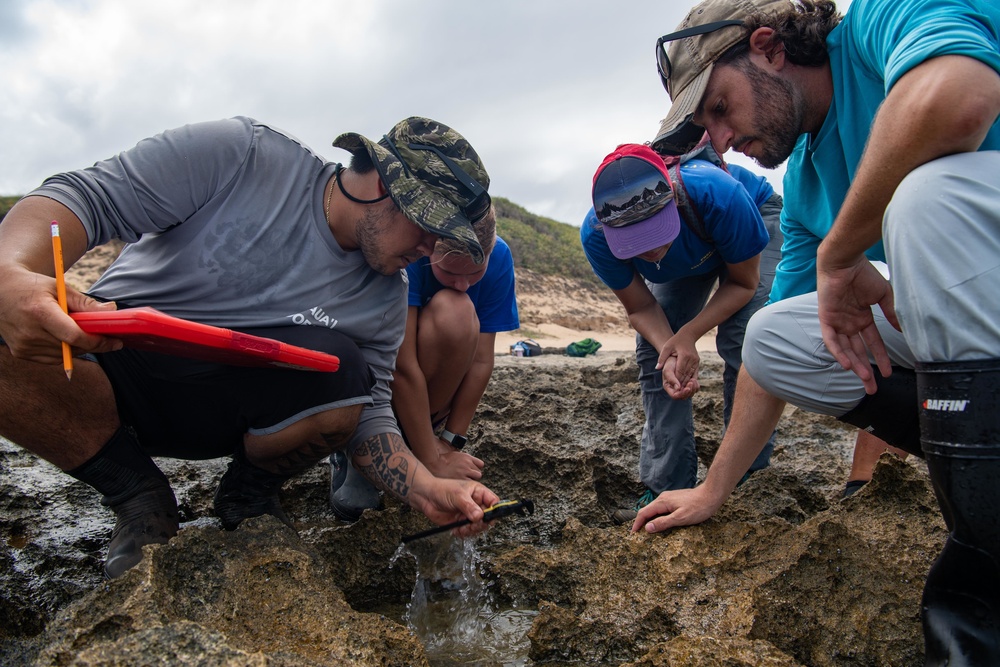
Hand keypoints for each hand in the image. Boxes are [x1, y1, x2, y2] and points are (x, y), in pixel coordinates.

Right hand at [0, 265, 119, 362]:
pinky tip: (66, 339)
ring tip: (86, 335)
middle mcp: (29, 332)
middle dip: (94, 344)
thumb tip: (112, 311)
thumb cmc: (33, 287)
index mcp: (40, 312)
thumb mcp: (60, 288)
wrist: (0, 291)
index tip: (115, 341)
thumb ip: (86, 303)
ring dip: (79, 348)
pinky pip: (52, 358)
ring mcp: (23, 345)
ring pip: (64, 356)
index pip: (74, 336)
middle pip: (72, 347)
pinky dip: (64, 351)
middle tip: (109, 338)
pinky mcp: (20, 353)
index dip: (98, 342)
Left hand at [411, 478, 500, 537]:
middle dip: (481, 523)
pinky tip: (456, 530)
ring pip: (479, 527)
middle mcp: (476, 504)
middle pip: (488, 517)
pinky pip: (468, 532)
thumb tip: (480, 517)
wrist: (426, 497)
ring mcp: (469, 514)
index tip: (488, 517)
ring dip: (471, 530)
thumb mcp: (458, 496)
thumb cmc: (442, 490)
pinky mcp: (461, 523)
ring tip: (462, 528)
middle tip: (472, 524)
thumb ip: (469, 506)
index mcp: (479, 493)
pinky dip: (463, 533)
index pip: (494, 502)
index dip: (494, 510)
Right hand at [423, 439, 484, 480]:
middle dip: (473, 476)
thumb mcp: (455, 456)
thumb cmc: (442, 461)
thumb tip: (469, 465)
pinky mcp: (461, 479)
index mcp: (467, 457)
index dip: (476, 469)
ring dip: (471, 481)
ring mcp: (465, 471)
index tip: (471, 472)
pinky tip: (461, 486)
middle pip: (478, 473)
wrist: (434, 464)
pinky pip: (470, 484)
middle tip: (465, 479)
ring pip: (476, 479)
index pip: (480, 464)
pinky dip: (467, 487)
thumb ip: (464, 460)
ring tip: (462, 483)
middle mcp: (467, 464)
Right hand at [630, 485, 725, 533]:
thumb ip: (663, 522)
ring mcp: (670, 498)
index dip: (637, 523)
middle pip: (648, 510)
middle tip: (638, 533)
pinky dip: (658, 516)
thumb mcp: (680, 518)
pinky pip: (662, 509)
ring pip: (655, 509)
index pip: (644, 512)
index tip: (633, 533)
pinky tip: (661, 522)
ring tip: (647, 530)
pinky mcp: (676, 500)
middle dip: (641, 521)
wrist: (711, 495)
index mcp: (662, 502)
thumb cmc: (698, 507)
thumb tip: (647, 527)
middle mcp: (663, 498)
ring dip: (650, 519)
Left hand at [657, 335, 699, 399]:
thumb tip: (657, 368)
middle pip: (686, 374)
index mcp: (684, 355)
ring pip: (691, 375)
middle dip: (681, 384)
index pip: (680, 371)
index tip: (673, 387)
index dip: (676, 380)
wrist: (688, 335)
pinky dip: (691, 379)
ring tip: (681, 391)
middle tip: (677, 392)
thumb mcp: (667, 347)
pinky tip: (687, 385)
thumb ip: (662, 358)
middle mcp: (692, 359)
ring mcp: (696, 361)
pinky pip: (694, 373)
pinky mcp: (697, 362)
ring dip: (686, 383)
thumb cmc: (675, 341)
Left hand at [816, 258, 898, 393]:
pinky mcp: (826, 318)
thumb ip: (891, 313)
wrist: (845, 262)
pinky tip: (847, 364)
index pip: (872, 343)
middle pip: (858, 351)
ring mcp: (838, 322)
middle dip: (865, 370)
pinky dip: (838, 351)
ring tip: (864, 379)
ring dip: (854, 365)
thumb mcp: (883, 296)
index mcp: (862, 318)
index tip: (888, 373)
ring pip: (846, 349)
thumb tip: (903, 330)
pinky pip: (831, 340)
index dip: (880, 358)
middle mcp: (849, 323)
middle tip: (872, 388)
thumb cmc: (863, 274)